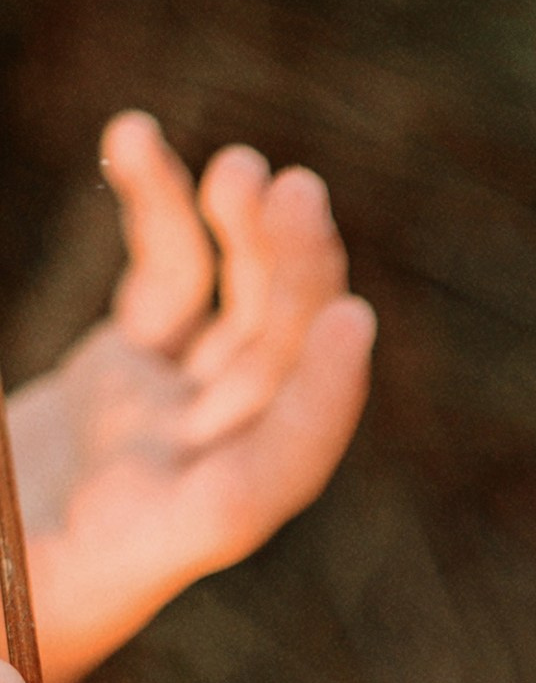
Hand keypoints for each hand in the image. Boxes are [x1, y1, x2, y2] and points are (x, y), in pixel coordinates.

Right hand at [10, 113, 373, 682]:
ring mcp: (158, 422)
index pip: (266, 479)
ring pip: (239, 323)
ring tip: (245, 166)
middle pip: (270, 376)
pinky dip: (159, 211)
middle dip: (294, 280)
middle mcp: (177, 478)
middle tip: (296, 191)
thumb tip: (144, 419)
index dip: (320, 406)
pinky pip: (165, 284)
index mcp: (152, 545)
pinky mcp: (124, 378)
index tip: (355, 323)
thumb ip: (15, 535)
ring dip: (253, 240)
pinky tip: (134, 138)